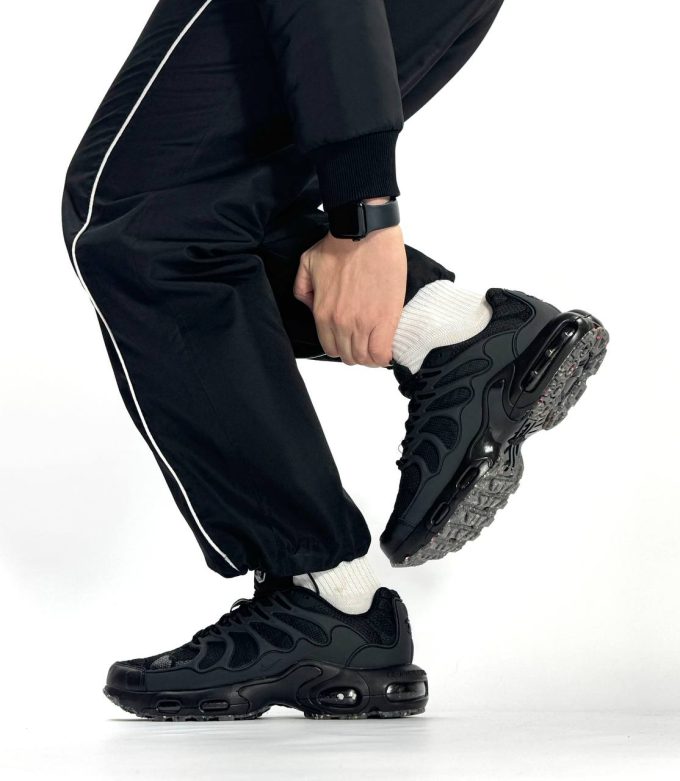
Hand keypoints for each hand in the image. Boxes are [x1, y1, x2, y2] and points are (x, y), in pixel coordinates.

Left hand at [294, 223, 406, 366]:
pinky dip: (384, 356)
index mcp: (322, 313)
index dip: (342, 347)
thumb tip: (309, 304)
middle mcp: (340, 323)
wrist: (365, 232)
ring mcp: (363, 323)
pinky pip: (382, 353)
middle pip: (349, 357)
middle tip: (366, 342)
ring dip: (371, 356)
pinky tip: (387, 347)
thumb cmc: (339, 244)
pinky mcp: (385, 319)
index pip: (330, 349)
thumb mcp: (307, 264)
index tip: (351, 341)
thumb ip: (302, 289)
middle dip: (357, 353)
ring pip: (365, 358)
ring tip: (378, 344)